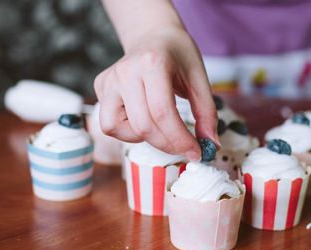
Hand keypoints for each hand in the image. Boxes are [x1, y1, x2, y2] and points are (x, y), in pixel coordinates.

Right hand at [94, 26, 217, 160]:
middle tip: (185, 149)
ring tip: (161, 126)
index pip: (162, 113)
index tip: (196, 153)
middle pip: (143, 125)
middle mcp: (125, 71)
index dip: (180, 139)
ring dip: (145, 138)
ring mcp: (108, 80)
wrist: (153, 35)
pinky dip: (128, 131)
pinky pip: (110, 124)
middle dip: (167, 145)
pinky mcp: (100, 87)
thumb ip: (206, 112)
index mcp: (153, 63)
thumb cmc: (178, 56)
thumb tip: (211, 145)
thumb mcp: (199, 79)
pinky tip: (144, 118)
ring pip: (118, 129)